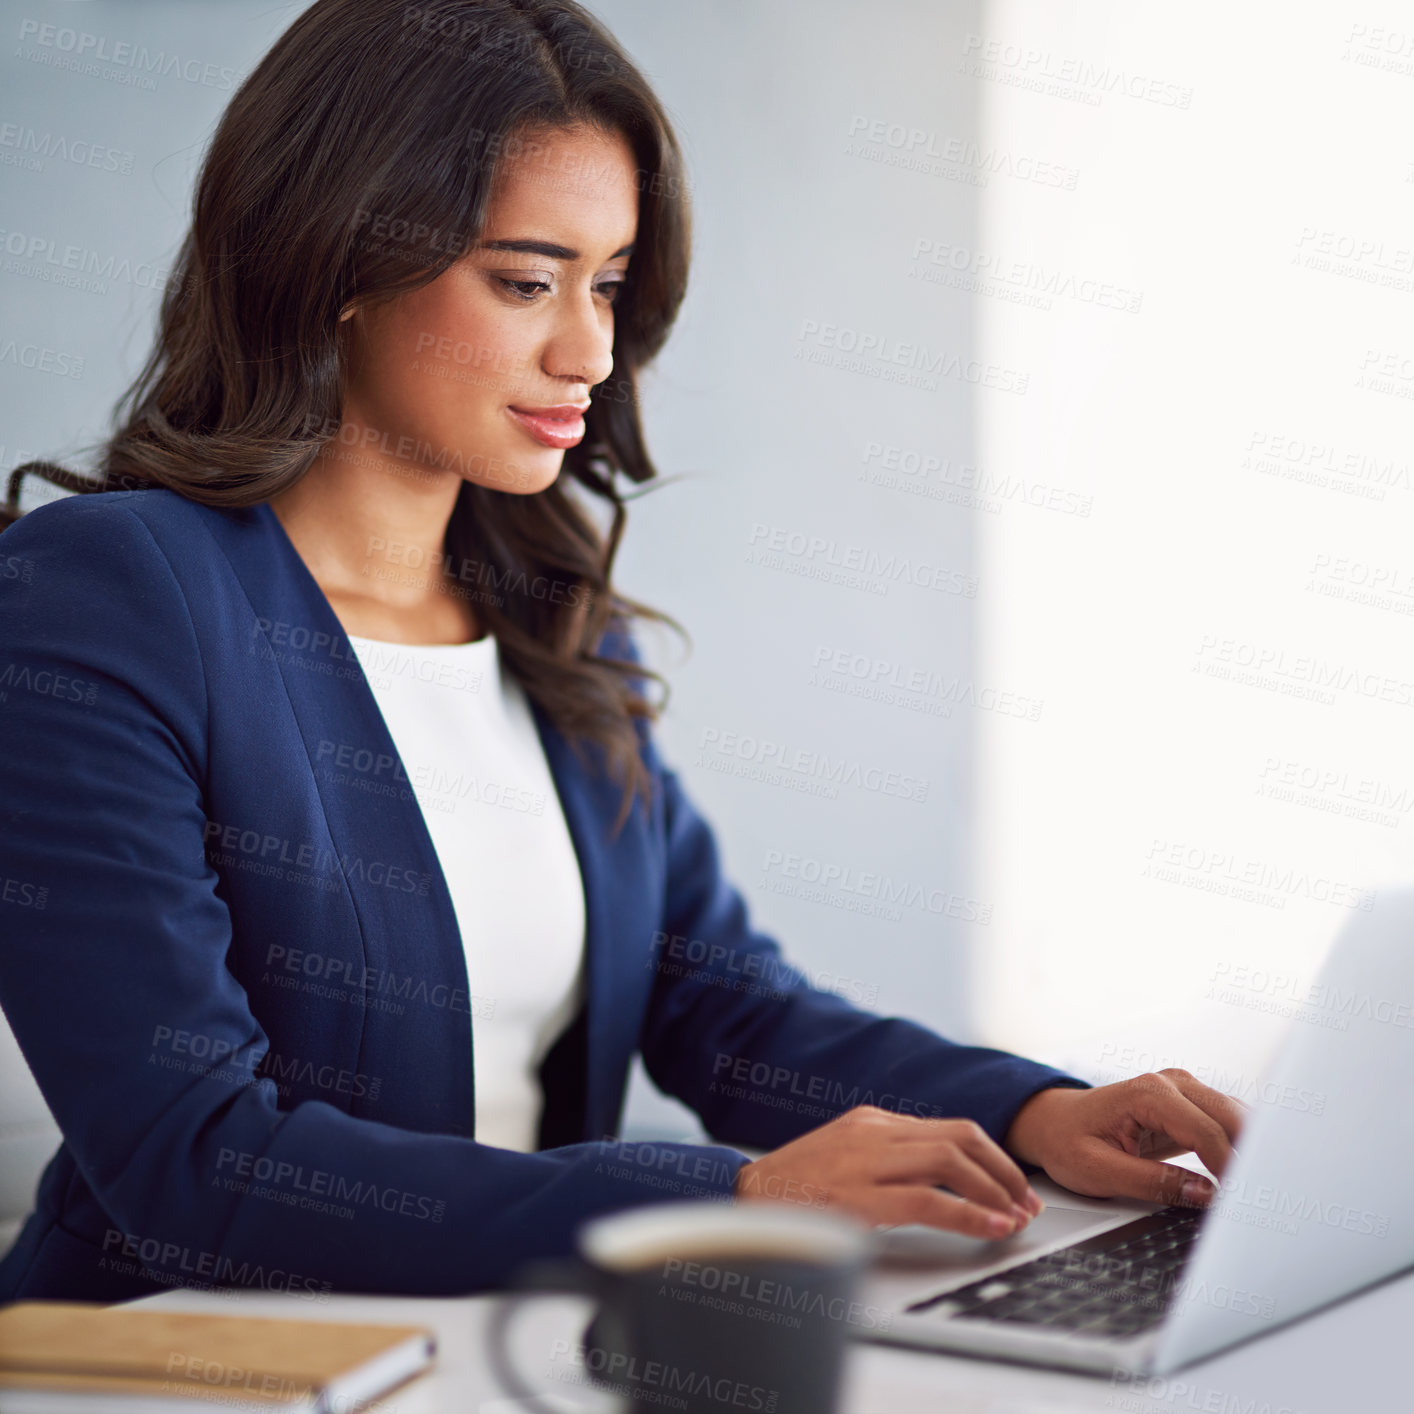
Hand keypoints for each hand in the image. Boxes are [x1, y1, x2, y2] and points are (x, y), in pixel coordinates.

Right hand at [734, 1105, 1045, 1237]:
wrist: (741, 1200)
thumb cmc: (794, 1190)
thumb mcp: (846, 1161)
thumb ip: (887, 1162)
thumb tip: (941, 1186)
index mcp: (873, 1122)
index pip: (951, 1128)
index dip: (993, 1158)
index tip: (1015, 1188)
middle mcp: (874, 1132)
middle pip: (961, 1137)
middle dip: (1004, 1172)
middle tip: (1027, 1204)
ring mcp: (865, 1160)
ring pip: (951, 1162)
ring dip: (994, 1192)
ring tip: (1015, 1219)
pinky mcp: (857, 1194)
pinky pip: (928, 1199)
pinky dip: (968, 1214)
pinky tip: (989, 1228)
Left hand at [1003, 1071, 1247, 1207]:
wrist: (1052, 1123)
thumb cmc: (1067, 1142)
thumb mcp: (1099, 1171)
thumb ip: (1154, 1182)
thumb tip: (1207, 1195)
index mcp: (1147, 1093)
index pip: (1205, 1132)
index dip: (1229, 1169)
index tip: (1242, 1203)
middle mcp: (1170, 1083)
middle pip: (1231, 1118)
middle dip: (1252, 1156)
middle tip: (1266, 1200)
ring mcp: (1183, 1089)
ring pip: (1236, 1117)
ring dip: (1252, 1150)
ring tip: (1263, 1191)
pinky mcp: (1189, 1104)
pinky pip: (1226, 1122)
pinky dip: (1241, 1146)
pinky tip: (1248, 1175)